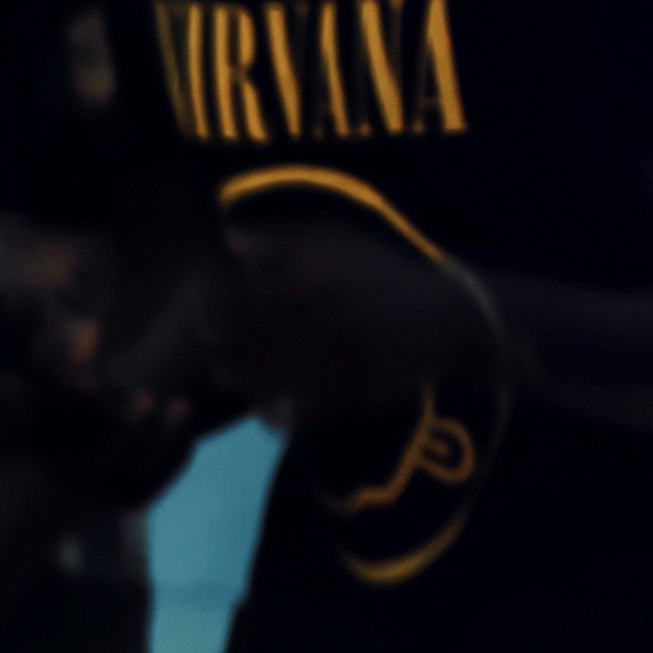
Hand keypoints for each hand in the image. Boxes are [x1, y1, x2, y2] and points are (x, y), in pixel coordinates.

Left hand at [218, 207, 508, 425]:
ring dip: (241, 384)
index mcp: (313, 282)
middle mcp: (322, 322)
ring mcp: (334, 363)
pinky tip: (268, 406)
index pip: (240, 305)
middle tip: (219, 358)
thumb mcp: (337, 242)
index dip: (215, 318)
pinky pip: (291, 416)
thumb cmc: (379, 275)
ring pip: (260, 385)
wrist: (442, 321)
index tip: (209, 325)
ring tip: (234, 378)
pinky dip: (272, 415)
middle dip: (223, 354)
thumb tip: (229, 236)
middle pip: (244, 348)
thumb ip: (280, 240)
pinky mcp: (348, 399)